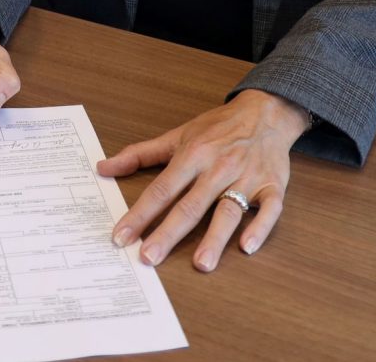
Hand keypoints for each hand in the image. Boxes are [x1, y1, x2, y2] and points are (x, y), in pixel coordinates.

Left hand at [98, 89, 308, 272]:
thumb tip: (103, 167)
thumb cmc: (218, 127)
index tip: (121, 237)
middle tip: (149, 257)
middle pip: (191, 204)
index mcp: (193, 154)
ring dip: (215, 237)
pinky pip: (269, 209)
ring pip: (229, 209)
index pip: (162, 189)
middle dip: (169, 232)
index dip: (140, 214)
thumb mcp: (178, 134)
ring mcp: (247, 177)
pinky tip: (247, 246)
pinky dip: (260, 226)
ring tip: (201, 263)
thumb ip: (140, 153)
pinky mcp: (272, 186)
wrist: (265, 111)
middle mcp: (218, 167)